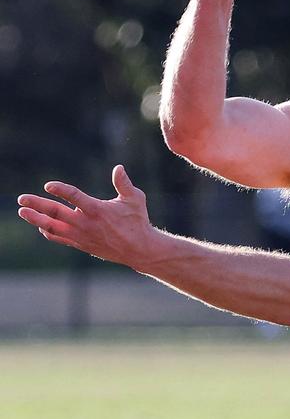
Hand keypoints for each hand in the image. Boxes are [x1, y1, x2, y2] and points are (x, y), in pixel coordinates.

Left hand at [17, 165, 155, 270]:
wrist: (139, 249)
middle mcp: (86, 223)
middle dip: (37, 204)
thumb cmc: (137, 221)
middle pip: (56, 213)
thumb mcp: (135, 199)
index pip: (74, 197)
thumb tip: (118, 168)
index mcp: (97, 210)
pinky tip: (41, 227)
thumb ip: (124, 183)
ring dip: (36, 219)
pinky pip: (60, 238)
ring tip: (23, 212)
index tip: (48, 185)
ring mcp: (82, 236)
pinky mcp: (82, 244)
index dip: (60, 190)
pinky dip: (49, 232)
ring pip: (53, 227)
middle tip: (21, 198)